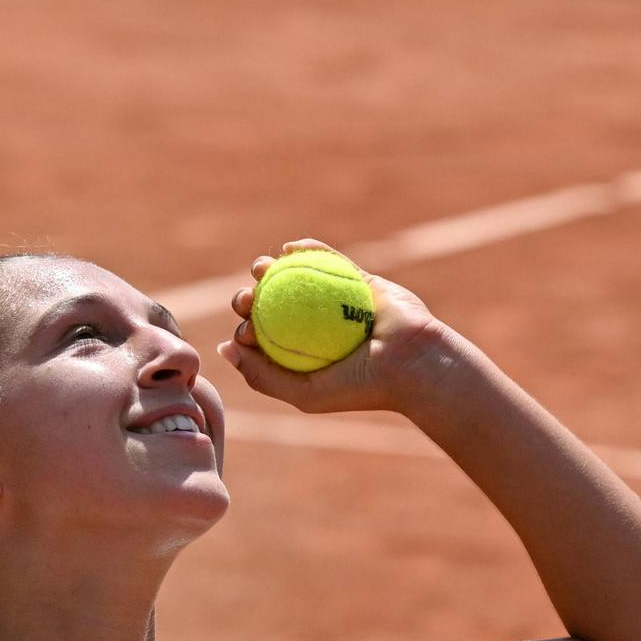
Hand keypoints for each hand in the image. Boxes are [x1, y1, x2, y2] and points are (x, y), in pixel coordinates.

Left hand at [221, 239, 456, 416]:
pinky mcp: (360, 280)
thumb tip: (225, 347)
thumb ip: (262, 376)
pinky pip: (330, 258)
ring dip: (271, 269)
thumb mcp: (304, 393)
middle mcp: (318, 328)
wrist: (414, 364)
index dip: (247, 328)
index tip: (245, 329)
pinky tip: (288, 247)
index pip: (266, 337)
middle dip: (251, 297)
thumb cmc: (362, 386)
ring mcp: (338, 302)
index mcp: (306, 356)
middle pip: (275, 305)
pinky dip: (308, 248)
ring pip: (298, 279)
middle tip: (246, 298)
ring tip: (259, 267)